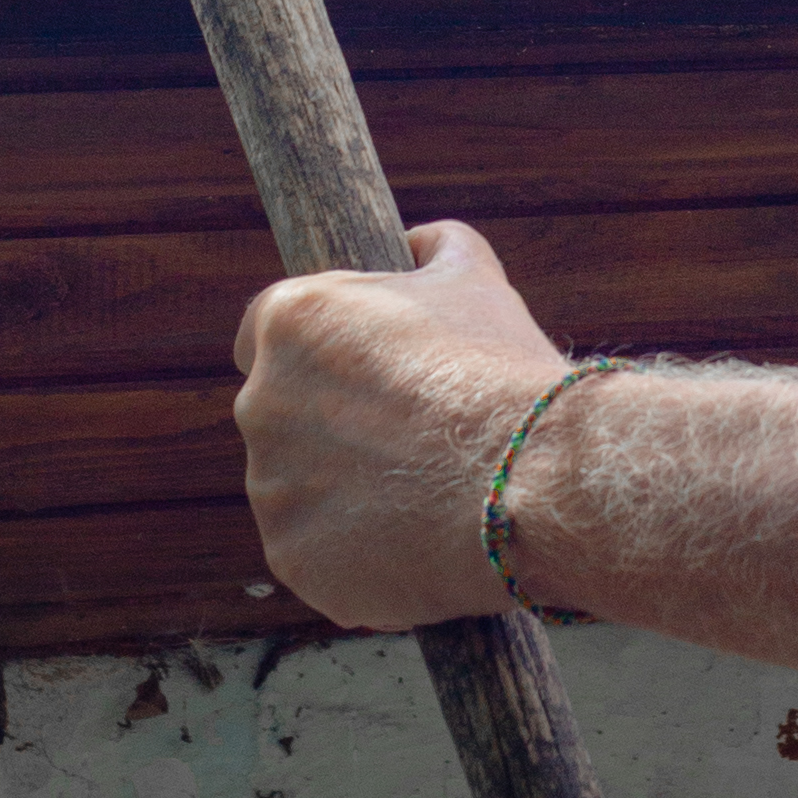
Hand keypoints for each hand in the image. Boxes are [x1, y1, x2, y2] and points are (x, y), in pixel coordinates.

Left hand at [232, 219, 564, 628]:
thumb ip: (435, 248)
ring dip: (346, 491)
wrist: (537, 479)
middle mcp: (260, 400)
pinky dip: (357, 552)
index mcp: (291, 320)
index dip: (318, 354)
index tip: (362, 376)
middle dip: (334, 427)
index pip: (265, 333)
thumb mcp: (477, 280)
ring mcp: (271, 486)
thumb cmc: (504, 371)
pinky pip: (317, 551)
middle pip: (283, 415)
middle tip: (409, 440)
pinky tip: (419, 540)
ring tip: (426, 494)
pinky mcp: (292, 556)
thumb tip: (416, 241)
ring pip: (298, 488)